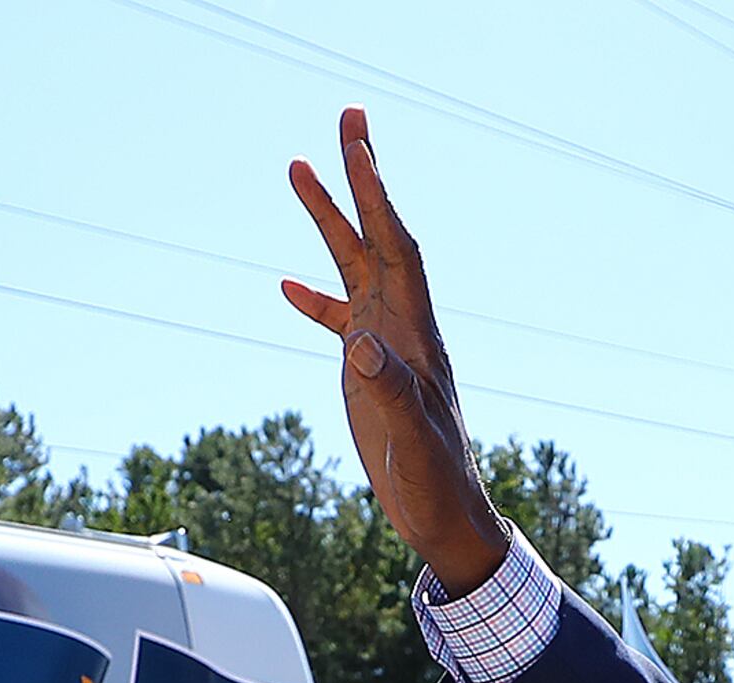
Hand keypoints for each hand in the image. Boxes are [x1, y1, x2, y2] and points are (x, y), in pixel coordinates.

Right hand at [284, 108, 511, 590]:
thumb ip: (389, 392)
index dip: (376, 193)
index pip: (396, 245)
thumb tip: (358, 347)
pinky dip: (315, 297)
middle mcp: (402, 326)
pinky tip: (287, 285)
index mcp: (415, 333)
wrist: (446, 517)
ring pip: (354, 266)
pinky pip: (339, 319)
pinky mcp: (369, 371)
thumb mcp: (413, 443)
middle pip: (379, 234)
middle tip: (347, 115)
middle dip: (361, 176)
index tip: (356, 140)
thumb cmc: (437, 485)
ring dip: (330, 219)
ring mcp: (385, 345)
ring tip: (297, 168)